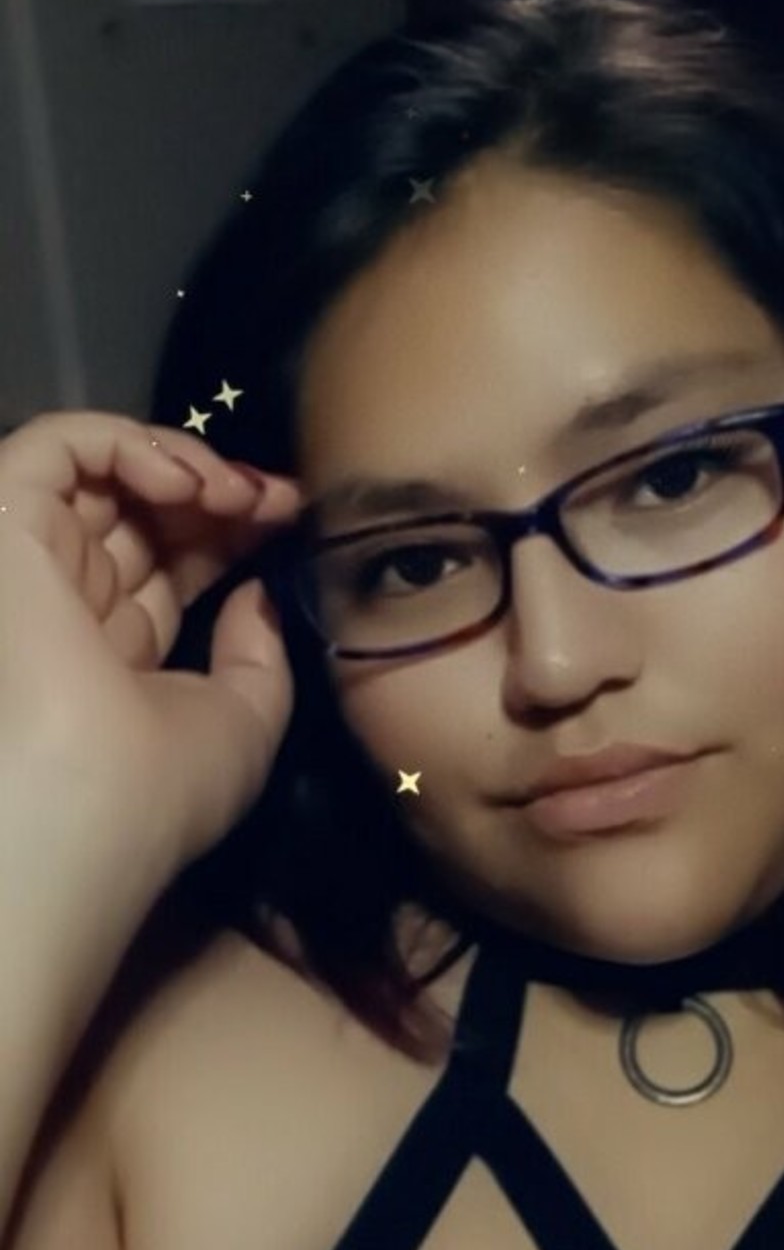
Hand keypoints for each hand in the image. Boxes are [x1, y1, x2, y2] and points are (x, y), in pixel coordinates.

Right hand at [0, 409, 306, 872]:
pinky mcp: (7, 525)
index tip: (290, 520)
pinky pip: (57, 445)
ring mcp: (34, 563)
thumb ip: (257, 656)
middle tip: (276, 501)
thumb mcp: (241, 725)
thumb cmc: (159, 788)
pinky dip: (126, 439)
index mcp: (111, 654)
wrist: (85, 810)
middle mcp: (68, 604)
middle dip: (220, 492)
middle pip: (144, 511)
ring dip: (183, 462)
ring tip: (237, 493)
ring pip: (103, 470)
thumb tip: (255, 592)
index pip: (169, 563)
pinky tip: (189, 480)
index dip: (231, 530)